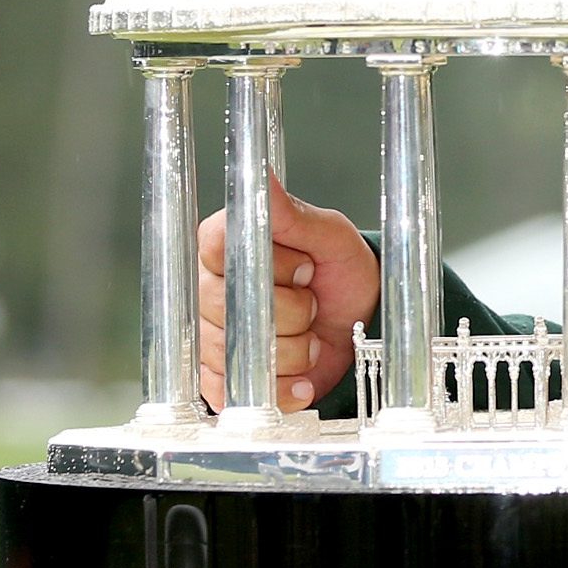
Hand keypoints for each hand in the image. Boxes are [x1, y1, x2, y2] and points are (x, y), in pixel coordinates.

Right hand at [196, 181, 381, 412]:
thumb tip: (262, 175)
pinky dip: (282, 387)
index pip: (225, 254)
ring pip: (237, 355)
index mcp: (222, 242)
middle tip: (313, 303)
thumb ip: (292, 214)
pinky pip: (237, 392)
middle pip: (230, 310)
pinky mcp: (220, 379)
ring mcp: (209, 335)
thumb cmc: (341, 273)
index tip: (307, 269)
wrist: (360, 325)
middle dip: (291, 314)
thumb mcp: (330, 238)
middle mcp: (207, 287)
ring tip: (310, 336)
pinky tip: (303, 375)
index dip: (276, 269)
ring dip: (291, 352)